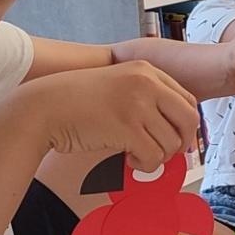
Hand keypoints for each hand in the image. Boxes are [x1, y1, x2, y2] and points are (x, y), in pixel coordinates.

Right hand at [24, 62, 199, 172]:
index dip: (187, 124)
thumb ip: (146, 98)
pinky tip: (129, 160)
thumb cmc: (77, 101)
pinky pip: (154, 156)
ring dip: (156, 156)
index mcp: (146, 70)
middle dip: (181, 142)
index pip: (187, 99)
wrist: (45, 107)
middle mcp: (146, 82)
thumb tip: (177, 130)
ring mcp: (138, 104)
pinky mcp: (127, 127)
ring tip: (135, 154)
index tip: (178, 139)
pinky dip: (145, 165)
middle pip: (189, 120)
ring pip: (171, 143)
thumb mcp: (118, 85)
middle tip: (164, 153)